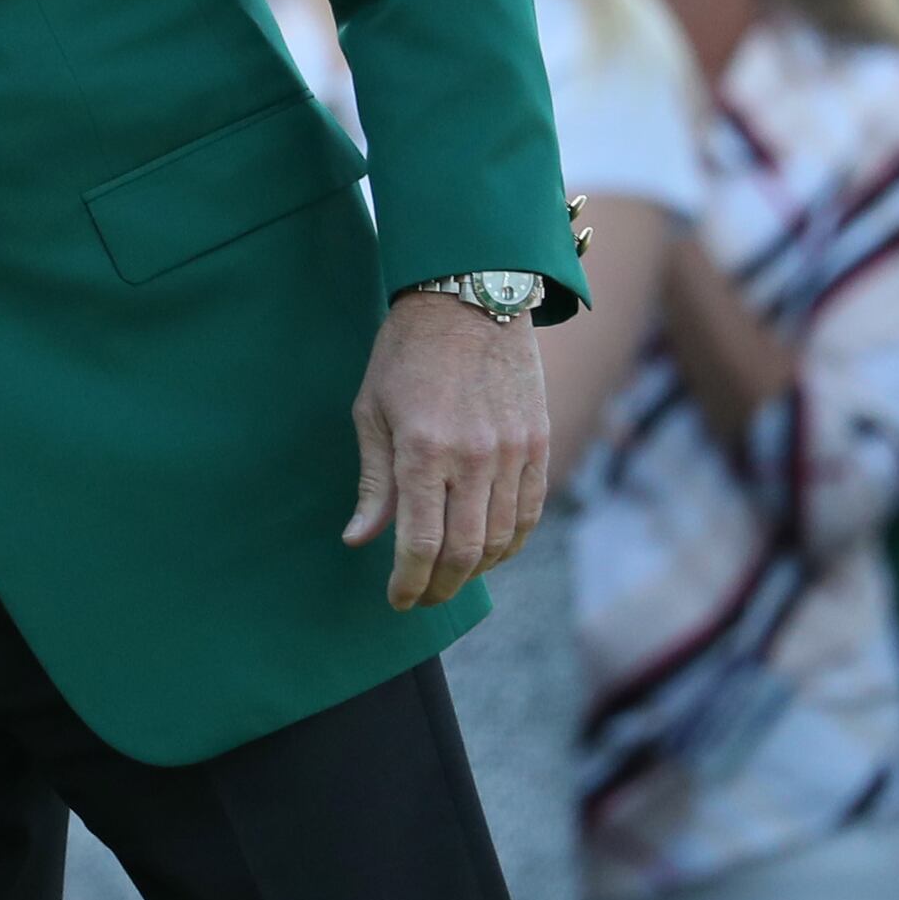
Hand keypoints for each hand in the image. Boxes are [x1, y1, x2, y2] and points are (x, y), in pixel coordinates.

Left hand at [343, 290, 551, 608]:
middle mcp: (473, 458)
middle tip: (422, 598)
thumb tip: (359, 540)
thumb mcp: (371, 412)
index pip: (420, 542)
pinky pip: (531, 510)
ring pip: (502, 538)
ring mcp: (513, 453)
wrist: (468, 300)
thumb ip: (373, 482)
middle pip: (465, 552)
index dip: (408, 581)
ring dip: (477, 571)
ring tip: (450, 579)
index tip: (397, 599)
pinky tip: (490, 552)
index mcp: (422, 451)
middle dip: (441, 587)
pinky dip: (511, 541)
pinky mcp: (539, 444)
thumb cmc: (405, 354)